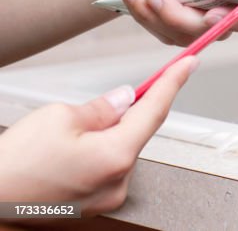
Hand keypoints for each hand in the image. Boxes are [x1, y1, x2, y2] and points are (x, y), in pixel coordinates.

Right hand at [0, 57, 196, 215]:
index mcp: (115, 156)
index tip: (188, 64)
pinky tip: (67, 154)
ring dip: (106, 135)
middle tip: (97, 106)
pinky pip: (105, 169)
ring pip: (119, 150)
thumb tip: (126, 99)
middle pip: (136, 133)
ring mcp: (106, 197)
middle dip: (124, 113)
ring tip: (65, 139)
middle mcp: (118, 182)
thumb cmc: (12, 166)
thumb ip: (102, 107)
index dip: (172, 83)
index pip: (155, 111)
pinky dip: (96, 154)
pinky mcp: (93, 205)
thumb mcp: (58, 118)